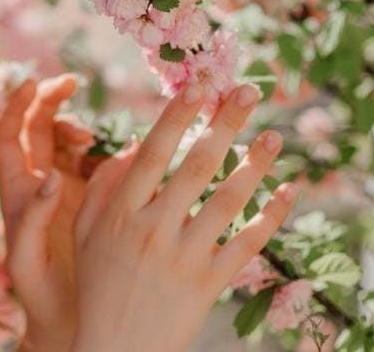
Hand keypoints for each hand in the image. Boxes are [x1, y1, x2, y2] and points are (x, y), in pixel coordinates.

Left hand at [0, 73, 96, 350]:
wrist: (70, 322)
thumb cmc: (40, 299)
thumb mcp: (28, 261)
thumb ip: (32, 219)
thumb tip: (48, 177)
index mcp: (15, 195)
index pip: (6, 137)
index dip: (15, 106)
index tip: (34, 82)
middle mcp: (38, 186)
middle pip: (37, 128)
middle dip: (51, 100)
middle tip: (71, 82)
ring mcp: (67, 190)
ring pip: (69, 142)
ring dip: (80, 126)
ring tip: (90, 137)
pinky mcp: (94, 200)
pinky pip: (99, 163)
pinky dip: (108, 150)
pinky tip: (122, 155)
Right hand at [69, 81, 296, 351]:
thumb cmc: (98, 288)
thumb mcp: (85, 236)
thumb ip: (104, 187)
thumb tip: (134, 142)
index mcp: (121, 214)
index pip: (153, 153)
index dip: (178, 115)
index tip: (200, 85)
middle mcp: (153, 230)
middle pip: (196, 166)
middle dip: (225, 123)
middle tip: (250, 91)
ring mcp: (184, 258)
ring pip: (228, 201)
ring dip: (255, 164)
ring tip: (275, 136)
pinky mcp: (209, 285)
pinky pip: (248, 244)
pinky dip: (271, 217)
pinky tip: (289, 191)